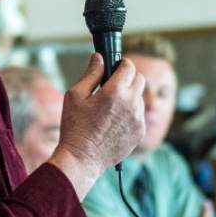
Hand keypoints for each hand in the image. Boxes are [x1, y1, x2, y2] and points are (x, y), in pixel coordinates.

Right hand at [48, 54, 144, 199]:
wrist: (82, 158)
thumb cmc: (75, 127)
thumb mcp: (75, 95)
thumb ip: (91, 73)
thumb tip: (99, 58)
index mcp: (115, 91)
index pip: (128, 66)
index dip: (121, 64)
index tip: (116, 67)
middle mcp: (131, 103)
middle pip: (139, 79)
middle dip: (128, 78)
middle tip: (113, 86)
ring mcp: (138, 118)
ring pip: (140, 98)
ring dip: (130, 97)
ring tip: (112, 107)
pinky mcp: (140, 132)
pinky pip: (139, 115)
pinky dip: (131, 114)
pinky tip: (115, 121)